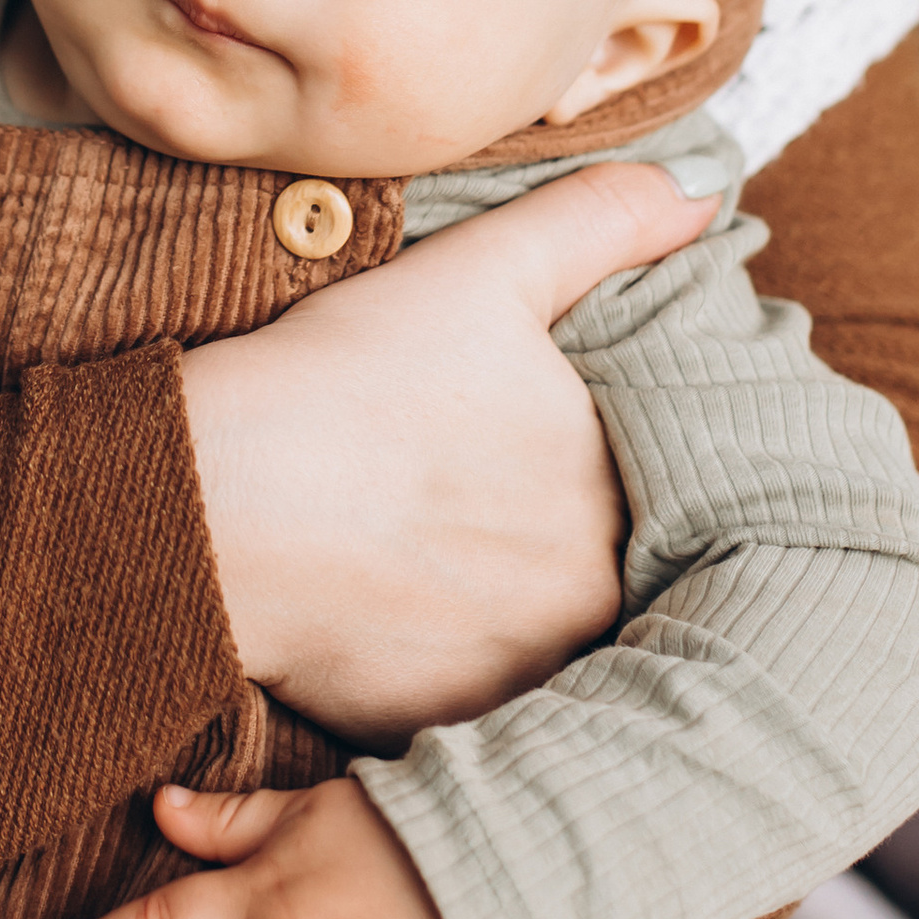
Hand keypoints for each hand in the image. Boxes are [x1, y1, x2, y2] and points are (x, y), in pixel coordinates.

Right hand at [183, 160, 713, 734]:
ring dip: (496, 600)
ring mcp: (512, 675)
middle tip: (459, 493)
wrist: (212, 506)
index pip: (644, 487)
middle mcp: (587, 603)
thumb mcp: (482, 270)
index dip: (586, 461)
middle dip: (545, 537)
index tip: (520, 442)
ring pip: (530, 633)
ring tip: (419, 549)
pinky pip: (460, 692)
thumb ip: (600, 222)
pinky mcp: (435, 727)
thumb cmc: (344, 382)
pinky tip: (382, 604)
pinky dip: (434, 655)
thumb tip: (705, 191)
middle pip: (589, 567)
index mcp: (616, 496)